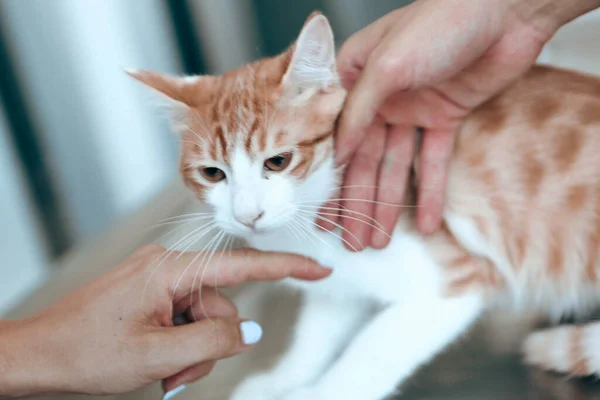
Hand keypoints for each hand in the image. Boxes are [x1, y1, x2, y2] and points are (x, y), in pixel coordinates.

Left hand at [0, 245, 329, 396]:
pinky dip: (180, 347)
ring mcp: (158, 280)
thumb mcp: (157, 355)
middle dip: (209, 347)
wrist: (38, 355)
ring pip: (203, 319)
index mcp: (170, 270)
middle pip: (220, 308)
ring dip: (192, 353)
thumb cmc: (85, 351)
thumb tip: (249, 331)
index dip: (286, 267)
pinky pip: (184, 319)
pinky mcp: (151, 294)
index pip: (241, 266)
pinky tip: (158, 363)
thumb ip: (212, 341)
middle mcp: (167, 268)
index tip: (320, 267)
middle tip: (177, 377)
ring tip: (163, 375)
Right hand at [321, 0, 571, 249]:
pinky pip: (433, 162)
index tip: (323, 214)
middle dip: (357, 202)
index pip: (335, 137)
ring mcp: (412, 109)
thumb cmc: (440, 23)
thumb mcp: (387, 65)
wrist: (506, 12)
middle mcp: (380, 97)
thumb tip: (337, 153)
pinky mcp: (446, 118)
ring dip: (388, 204)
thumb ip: (359, 110)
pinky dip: (431, 191)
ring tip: (378, 241)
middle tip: (351, 240)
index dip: (329, 178)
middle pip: (364, 159)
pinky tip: (426, 222)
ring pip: (396, 166)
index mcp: (354, 78)